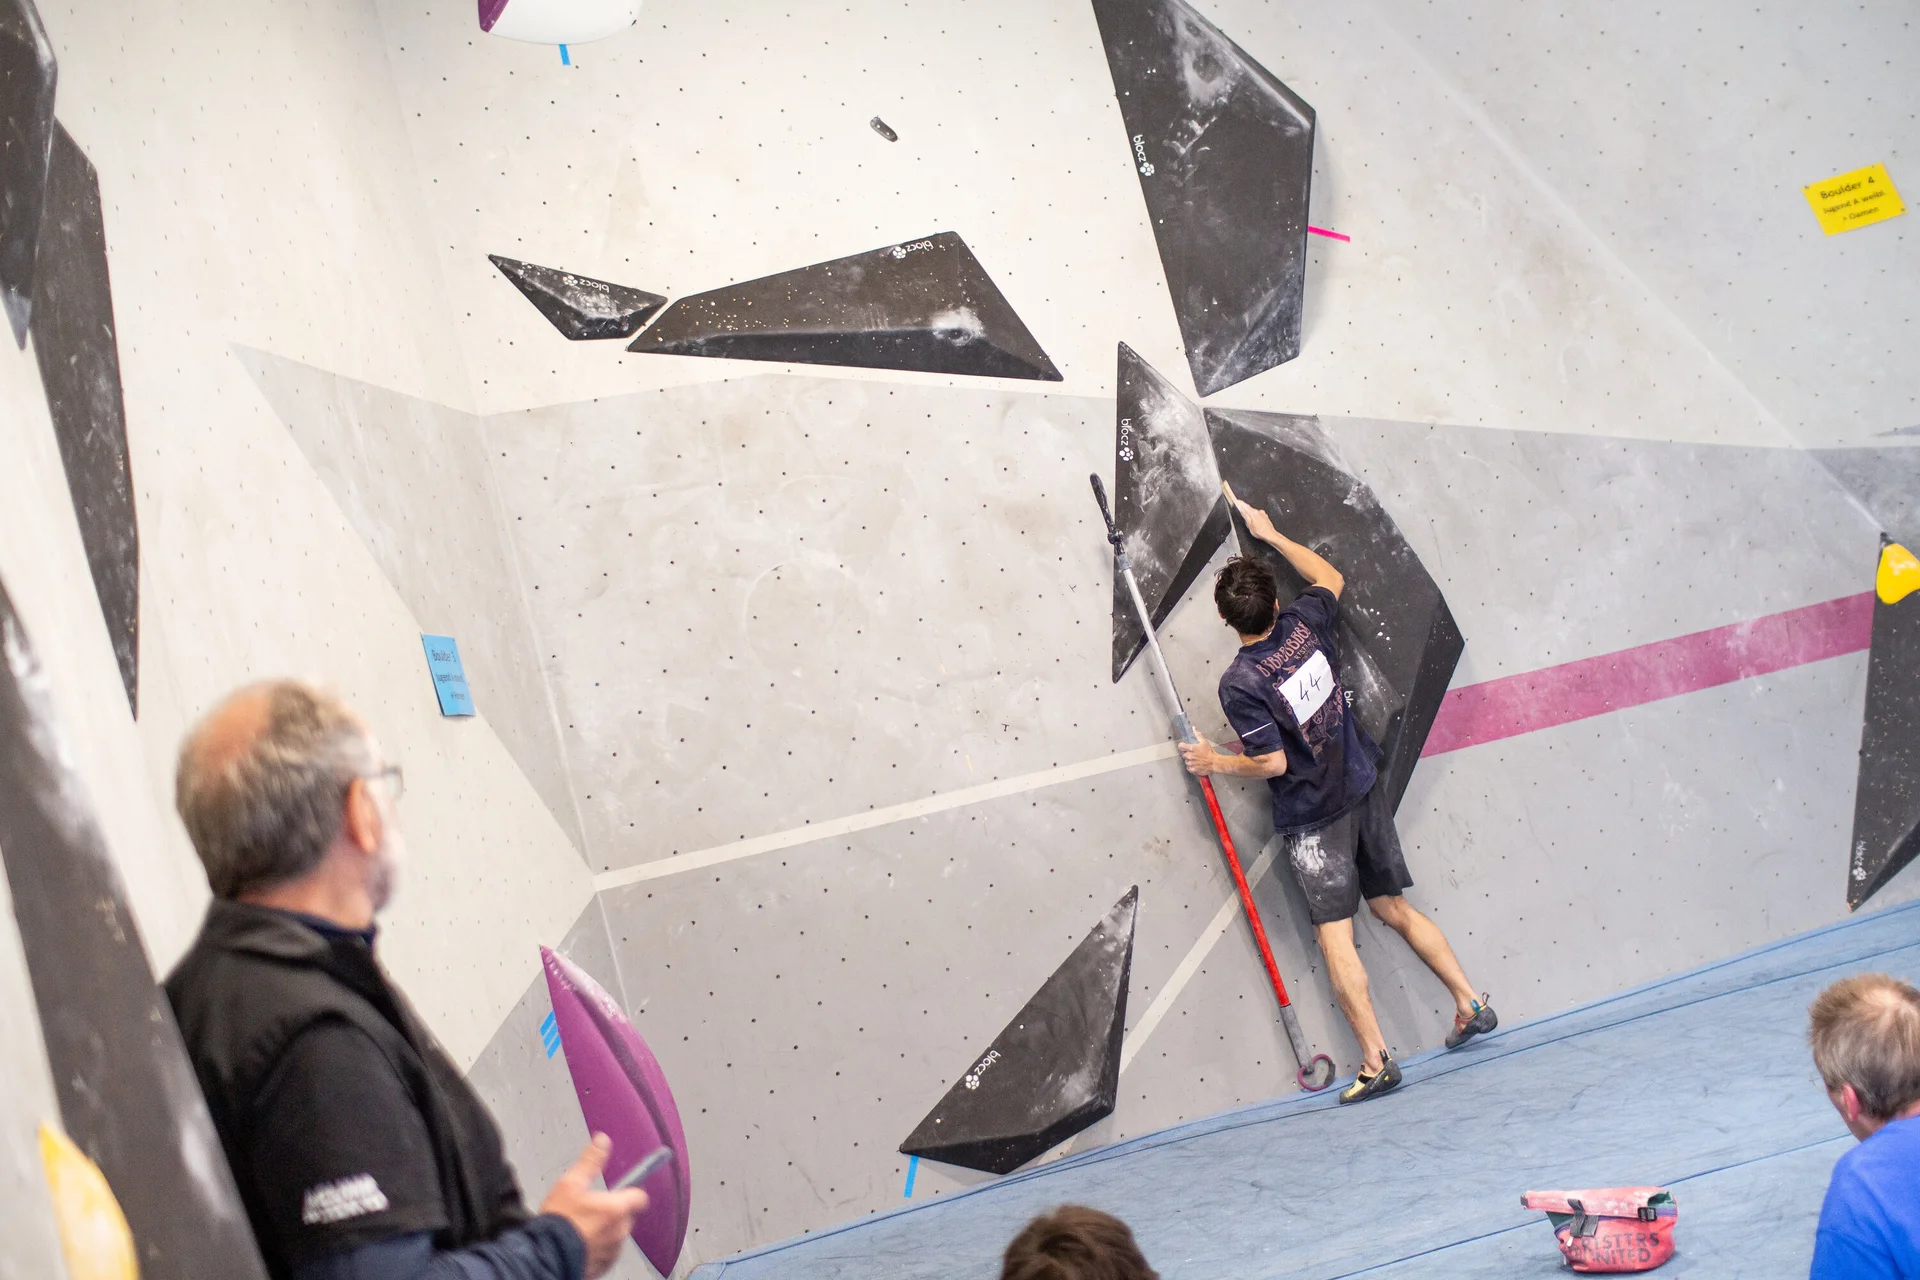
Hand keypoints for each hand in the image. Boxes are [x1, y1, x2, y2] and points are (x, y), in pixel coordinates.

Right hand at [540, 1135, 648, 1278]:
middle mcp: (619, 1231)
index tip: (623, 1190)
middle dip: (612, 1211)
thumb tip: (602, 1142)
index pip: (640, 1196)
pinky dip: (597, 1247)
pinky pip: (607, 1252)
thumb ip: (590, 1161)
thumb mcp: (570, 1183)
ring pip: (616, 1235)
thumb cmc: (558, 1222)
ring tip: (581, 1227)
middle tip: (591, 1209)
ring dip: (604, 1230)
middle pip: (626, 1216)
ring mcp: (612, 1250)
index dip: (631, 1191)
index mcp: (617, 1208)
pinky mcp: (603, 1266)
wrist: (545, 1256)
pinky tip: (580, 1242)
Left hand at [1179, 735, 1218, 775]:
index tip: (1183, 746)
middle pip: (1183, 755)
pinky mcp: (1193, 769)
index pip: (1181, 746)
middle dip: (1187, 754)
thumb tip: (1194, 728)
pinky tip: (1196, 765)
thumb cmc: (1210, 752)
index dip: (1181, 746)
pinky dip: (1191, 767)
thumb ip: (1198, 735)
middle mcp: (1190, 756)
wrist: (1215, 762)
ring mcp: (1191, 763)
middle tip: (1193, 754)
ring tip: (1196, 760)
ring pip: (1186, 762)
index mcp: (1192, 748)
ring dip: (1190, 761)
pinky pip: (1189, 768)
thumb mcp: (1204, 742)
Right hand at [1222, 481, 1281, 544]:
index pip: (1245, 505)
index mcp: (1254, 513)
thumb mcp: (1249, 525)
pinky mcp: (1265, 516)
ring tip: (1251, 524)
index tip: (1237, 501)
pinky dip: (1255, 517)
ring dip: (1251, 515)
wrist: (1270, 535)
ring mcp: (1262, 513)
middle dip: (1245, 510)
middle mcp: (1259, 511)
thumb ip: (1245, 516)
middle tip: (1242, 516)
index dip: (1240, 503)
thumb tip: (1241, 510)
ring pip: (1254, 512)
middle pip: (1249, 508)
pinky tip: (1256, 524)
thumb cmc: (1260, 532)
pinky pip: (1258, 515)